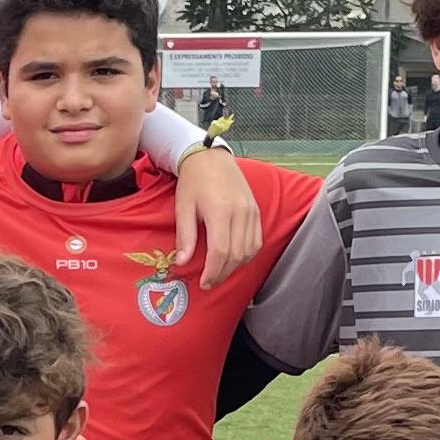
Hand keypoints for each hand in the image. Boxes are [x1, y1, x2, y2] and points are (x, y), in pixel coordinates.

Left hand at [171, 144, 262, 286]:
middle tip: (210, 282)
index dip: (213, 271)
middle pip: (237, 254)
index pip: (221, 251)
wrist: (211, 157)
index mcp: (220, 211)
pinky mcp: (256, 211)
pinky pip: (256, 241)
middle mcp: (240, 212)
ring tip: (220, 272)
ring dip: (235, 266)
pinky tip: (235, 259)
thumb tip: (182, 262)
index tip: (205, 282)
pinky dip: (247, 255)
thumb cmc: (194, 181)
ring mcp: (251, 211)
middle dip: (223, 273)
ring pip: (249, 250)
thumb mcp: (183, 207)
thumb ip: (185, 236)